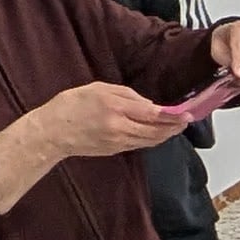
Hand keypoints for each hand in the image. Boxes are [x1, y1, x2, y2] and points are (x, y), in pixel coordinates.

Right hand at [27, 80, 185, 157]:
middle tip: (186, 122)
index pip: (152, 115)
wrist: (52, 132)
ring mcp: (118, 142)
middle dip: (173, 128)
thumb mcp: (99, 89)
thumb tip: (149, 105)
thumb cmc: (72, 104)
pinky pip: (139, 145)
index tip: (187, 114)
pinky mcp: (115, 150)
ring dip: (165, 135)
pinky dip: (151, 139)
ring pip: (149, 141)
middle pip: (155, 131)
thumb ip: (127, 95)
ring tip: (176, 128)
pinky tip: (157, 134)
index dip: (172, 116)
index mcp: (115, 108)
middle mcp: (119, 127)